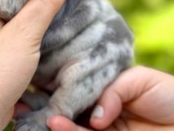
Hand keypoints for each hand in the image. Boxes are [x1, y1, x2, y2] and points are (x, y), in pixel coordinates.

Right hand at [47, 66, 173, 130]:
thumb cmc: (168, 94)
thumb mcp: (138, 79)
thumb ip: (112, 90)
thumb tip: (95, 117)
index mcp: (105, 92)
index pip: (80, 90)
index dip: (64, 90)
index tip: (45, 87)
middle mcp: (101, 111)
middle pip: (74, 110)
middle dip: (58, 109)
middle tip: (43, 108)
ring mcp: (105, 129)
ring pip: (78, 128)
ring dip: (64, 126)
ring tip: (51, 120)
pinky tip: (60, 125)